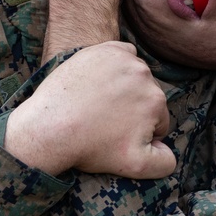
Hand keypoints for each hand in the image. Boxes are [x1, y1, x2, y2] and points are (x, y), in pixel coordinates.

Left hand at [5, 42, 174, 177]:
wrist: (49, 127)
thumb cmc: (90, 148)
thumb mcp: (136, 167)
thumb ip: (165, 161)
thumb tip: (167, 146)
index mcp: (157, 101)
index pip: (158, 119)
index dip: (139, 131)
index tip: (116, 135)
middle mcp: (145, 75)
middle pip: (147, 96)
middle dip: (132, 109)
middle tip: (104, 121)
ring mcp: (124, 59)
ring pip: (135, 76)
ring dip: (124, 87)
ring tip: (98, 104)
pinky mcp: (105, 49)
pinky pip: (123, 54)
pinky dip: (115, 65)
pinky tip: (99, 82)